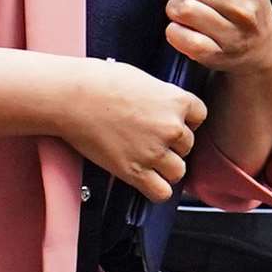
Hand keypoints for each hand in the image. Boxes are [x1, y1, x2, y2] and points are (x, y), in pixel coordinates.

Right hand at [55, 59, 206, 203]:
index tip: (171, 120)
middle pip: (188, 145)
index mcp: (175, 100)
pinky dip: (155, 189)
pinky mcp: (135, 171)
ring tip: (147, 158)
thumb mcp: (141, 79)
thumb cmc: (99, 81)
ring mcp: (154, 152)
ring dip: (165, 168)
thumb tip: (163, 106)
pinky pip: (161, 192)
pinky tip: (143, 178)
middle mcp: (171, 127)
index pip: (200, 115)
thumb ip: (160, 96)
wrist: (72, 97)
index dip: (186, 119)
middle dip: (172, 144)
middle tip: (149, 138)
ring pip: (178, 171)